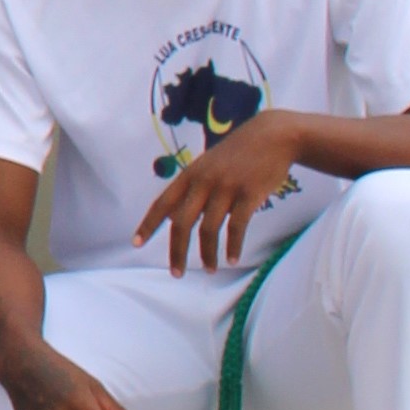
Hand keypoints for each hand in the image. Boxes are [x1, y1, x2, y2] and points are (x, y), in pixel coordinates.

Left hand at [132, 109, 305, 275]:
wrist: (273, 136)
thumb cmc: (239, 153)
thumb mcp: (209, 164)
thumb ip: (192, 189)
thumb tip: (174, 219)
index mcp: (190, 174)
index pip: (162, 202)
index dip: (149, 224)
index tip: (136, 243)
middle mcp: (204, 181)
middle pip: (182, 222)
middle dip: (177, 251)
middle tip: (176, 273)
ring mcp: (227, 187)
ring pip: (209, 229)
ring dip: (208, 254)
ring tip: (209, 270)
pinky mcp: (249, 194)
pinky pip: (237, 227)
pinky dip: (233, 246)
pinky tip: (232, 259)